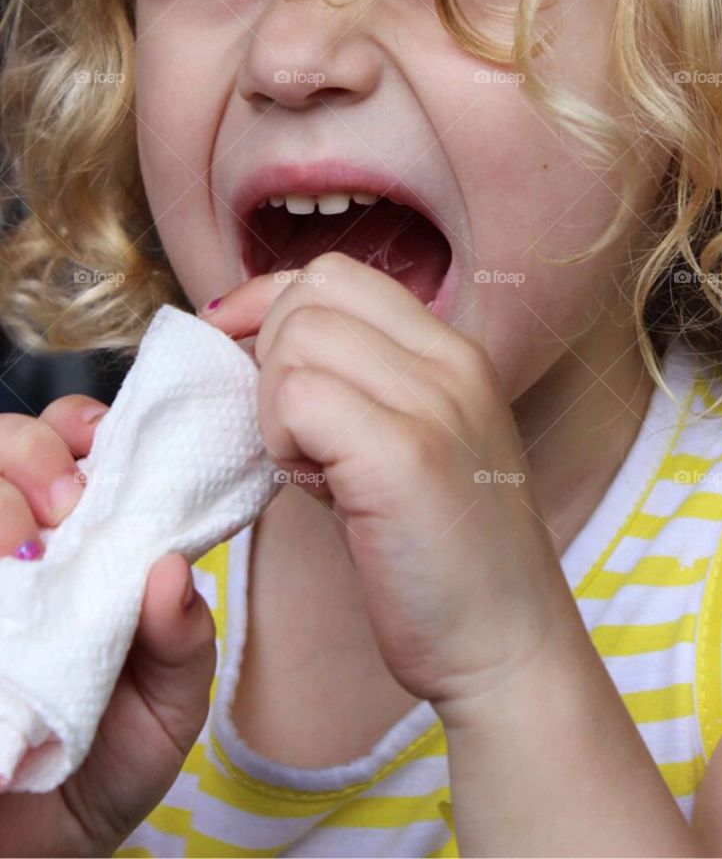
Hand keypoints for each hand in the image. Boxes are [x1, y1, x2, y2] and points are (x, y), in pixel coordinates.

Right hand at [0, 396, 215, 855]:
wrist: (36, 858)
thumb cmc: (105, 765)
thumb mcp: (168, 707)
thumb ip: (182, 642)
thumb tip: (172, 572)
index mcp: (84, 545)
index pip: (70, 444)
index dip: (82, 428)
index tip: (105, 450)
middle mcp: (17, 548)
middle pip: (3, 443)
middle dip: (33, 453)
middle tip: (67, 510)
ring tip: (21, 554)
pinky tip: (2, 581)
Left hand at [199, 251, 571, 719]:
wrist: (505, 647)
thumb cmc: (441, 555)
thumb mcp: (410, 440)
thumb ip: (356, 384)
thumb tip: (258, 341)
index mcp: (453, 351)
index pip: (337, 274)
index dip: (272, 304)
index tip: (241, 350)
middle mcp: (451, 362)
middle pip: (311, 294)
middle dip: (272, 356)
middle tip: (295, 434)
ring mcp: (434, 403)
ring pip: (298, 340)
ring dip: (276, 404)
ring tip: (313, 466)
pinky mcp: (406, 456)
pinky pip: (298, 399)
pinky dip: (283, 440)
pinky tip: (316, 487)